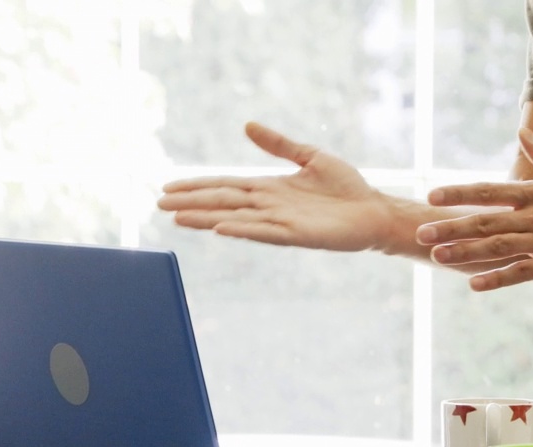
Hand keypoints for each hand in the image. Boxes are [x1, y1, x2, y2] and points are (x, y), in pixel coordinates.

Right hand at [158, 122, 390, 251]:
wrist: (373, 211)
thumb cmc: (346, 187)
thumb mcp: (310, 156)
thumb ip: (279, 144)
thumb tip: (247, 125)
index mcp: (270, 188)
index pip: (225, 186)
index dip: (197, 185)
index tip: (169, 187)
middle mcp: (270, 206)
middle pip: (223, 201)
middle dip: (191, 202)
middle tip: (159, 205)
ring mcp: (281, 222)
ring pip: (236, 218)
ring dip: (207, 217)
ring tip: (179, 218)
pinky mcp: (298, 235)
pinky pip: (265, 232)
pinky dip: (243, 230)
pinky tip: (221, 228)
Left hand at [417, 128, 532, 290]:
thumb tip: (522, 133)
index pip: (490, 191)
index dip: (460, 193)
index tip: (433, 195)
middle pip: (486, 221)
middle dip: (451, 227)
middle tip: (422, 234)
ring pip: (499, 247)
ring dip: (466, 252)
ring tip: (438, 257)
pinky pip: (523, 272)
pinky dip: (498, 277)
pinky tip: (475, 285)